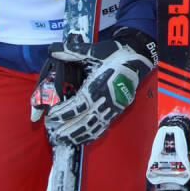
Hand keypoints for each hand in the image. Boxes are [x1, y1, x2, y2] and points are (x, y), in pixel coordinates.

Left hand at [31, 28, 156, 145]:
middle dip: (68, 129)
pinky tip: (83, 139)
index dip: (64, 113)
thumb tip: (53, 50)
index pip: (78, 105)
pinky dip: (92, 135)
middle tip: (54, 135)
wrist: (138, 59)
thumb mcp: (94, 51)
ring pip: (93, 126)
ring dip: (78, 135)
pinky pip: (103, 126)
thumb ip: (72, 52)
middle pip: (84, 121)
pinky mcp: (117, 110)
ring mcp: (112, 107)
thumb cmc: (116, 55)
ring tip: (65, 140)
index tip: (52, 116)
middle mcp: (105, 100)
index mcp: (98, 86)